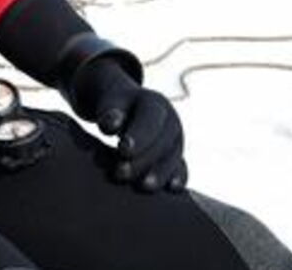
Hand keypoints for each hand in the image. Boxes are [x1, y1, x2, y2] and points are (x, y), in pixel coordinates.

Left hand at [76, 58, 187, 193]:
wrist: (126, 108)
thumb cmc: (114, 108)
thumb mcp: (109, 105)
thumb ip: (109, 115)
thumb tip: (111, 125)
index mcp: (154, 103)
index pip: (149, 121)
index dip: (139, 136)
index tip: (123, 150)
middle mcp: (170, 121)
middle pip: (162, 142)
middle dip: (144, 159)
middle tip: (121, 173)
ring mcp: (177, 139)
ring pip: (173, 157)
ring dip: (160, 173)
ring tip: (143, 186)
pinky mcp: (177, 155)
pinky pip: (182, 167)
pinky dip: (178, 177)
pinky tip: (172, 188)